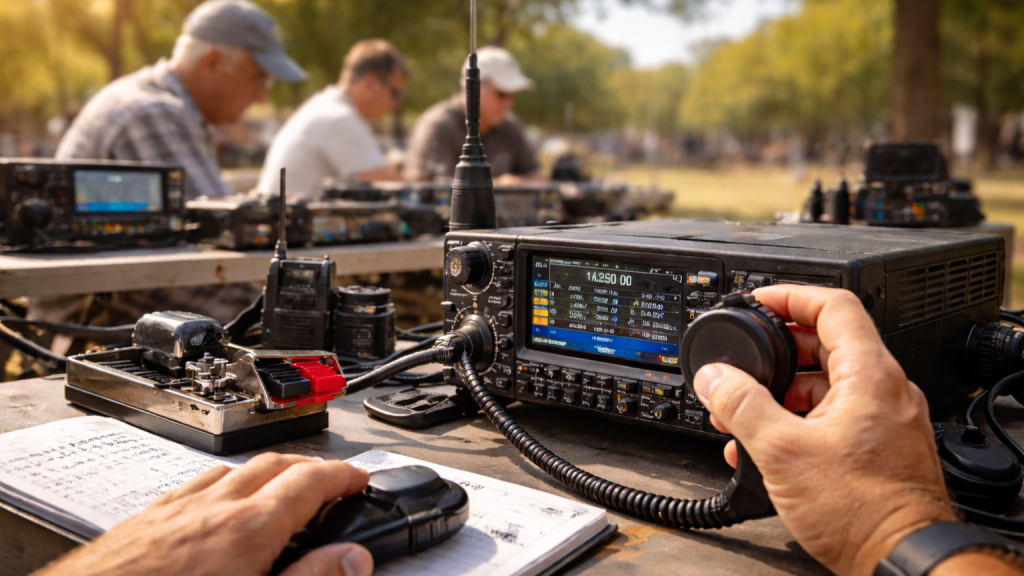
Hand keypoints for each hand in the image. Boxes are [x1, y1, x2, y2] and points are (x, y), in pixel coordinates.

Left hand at [33, 453, 373, 575]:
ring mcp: (176, 509)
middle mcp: (212, 507)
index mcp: (247, 530)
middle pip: (274, 465)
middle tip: (331, 482)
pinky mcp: (146, 518)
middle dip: (310, 467)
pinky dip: (225, 483)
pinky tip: (218, 502)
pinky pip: (196, 483)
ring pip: (233, 470)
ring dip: (267, 472)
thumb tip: (352, 559)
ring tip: (282, 488)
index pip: (310, 482)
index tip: (358, 480)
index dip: (343, 476)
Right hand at [694, 285, 955, 575]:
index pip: (834, 306)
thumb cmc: (862, 511)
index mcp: (870, 376)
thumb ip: (742, 406)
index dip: (792, 295)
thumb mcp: (782, 451)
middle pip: (825, 346)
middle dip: (775, 352)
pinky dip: (797, 421)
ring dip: (781, 393)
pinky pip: (833, 418)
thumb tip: (715, 377)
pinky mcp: (879, 449)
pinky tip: (764, 447)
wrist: (899, 559)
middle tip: (742, 360)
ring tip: (742, 414)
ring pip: (826, 386)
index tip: (762, 299)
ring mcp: (885, 421)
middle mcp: (885, 392)